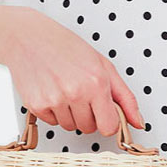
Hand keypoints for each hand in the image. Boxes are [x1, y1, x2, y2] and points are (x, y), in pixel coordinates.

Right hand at [0, 7, 144, 135]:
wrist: (28, 38)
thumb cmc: (65, 47)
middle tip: (80, 92)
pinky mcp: (37, 106)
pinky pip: (53, 123)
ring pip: (70, 126)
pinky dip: (54, 111)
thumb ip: (125, 97)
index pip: (109, 127)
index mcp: (96, 83)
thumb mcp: (103, 66)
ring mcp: (55, 101)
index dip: (107, 121)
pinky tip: (52, 91)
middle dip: (88, 115)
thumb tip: (138, 123)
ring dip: (70, 113)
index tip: (103, 112)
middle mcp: (76, 93)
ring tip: (64, 89)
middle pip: (89, 128)